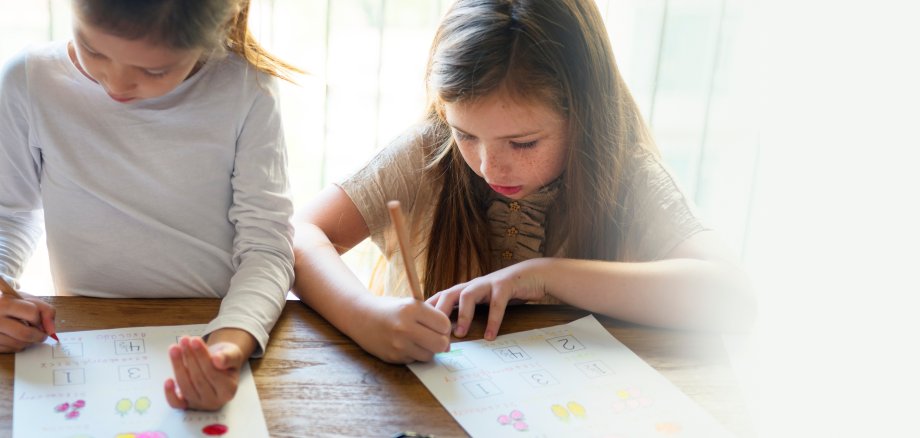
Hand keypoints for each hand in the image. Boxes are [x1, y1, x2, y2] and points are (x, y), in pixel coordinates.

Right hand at [0, 292, 55, 352]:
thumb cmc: (14, 304)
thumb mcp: (29, 300)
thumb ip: (46, 311)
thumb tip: (51, 331)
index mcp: (5, 303)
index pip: (32, 313)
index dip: (39, 319)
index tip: (38, 321)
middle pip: (25, 333)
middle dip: (39, 336)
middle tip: (41, 335)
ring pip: (18, 344)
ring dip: (29, 342)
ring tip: (27, 334)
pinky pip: (10, 350)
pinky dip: (17, 346)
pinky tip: (15, 338)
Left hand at [164, 336, 243, 410]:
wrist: (217, 364)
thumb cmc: (224, 359)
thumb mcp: (232, 354)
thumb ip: (228, 357)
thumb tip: (217, 360)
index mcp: (229, 390)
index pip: (213, 374)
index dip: (202, 357)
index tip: (195, 340)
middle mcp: (215, 401)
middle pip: (198, 380)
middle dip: (189, 358)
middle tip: (184, 340)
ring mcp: (200, 404)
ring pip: (186, 387)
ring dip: (178, 366)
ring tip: (174, 348)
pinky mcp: (187, 405)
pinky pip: (176, 403)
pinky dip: (169, 394)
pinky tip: (167, 380)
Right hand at [352, 296, 450, 363]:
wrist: (361, 317)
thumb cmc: (391, 309)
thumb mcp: (411, 304)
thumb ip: (431, 318)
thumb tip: (449, 344)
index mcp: (412, 309)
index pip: (444, 324)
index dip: (445, 326)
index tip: (438, 326)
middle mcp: (405, 327)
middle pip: (441, 343)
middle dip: (442, 342)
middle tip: (436, 337)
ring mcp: (399, 344)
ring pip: (429, 355)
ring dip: (428, 349)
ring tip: (419, 340)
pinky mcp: (394, 356)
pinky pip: (415, 360)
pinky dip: (415, 354)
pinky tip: (406, 344)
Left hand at [427, 260, 545, 340]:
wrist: (533, 275)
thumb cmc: (505, 292)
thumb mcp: (484, 302)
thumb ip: (470, 312)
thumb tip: (453, 333)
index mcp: (465, 290)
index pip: (441, 298)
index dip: (428, 310)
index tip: (416, 326)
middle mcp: (473, 285)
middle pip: (448, 294)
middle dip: (438, 312)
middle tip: (432, 333)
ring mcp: (488, 284)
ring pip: (468, 295)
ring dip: (462, 315)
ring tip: (459, 334)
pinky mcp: (505, 286)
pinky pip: (497, 304)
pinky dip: (493, 321)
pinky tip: (490, 336)